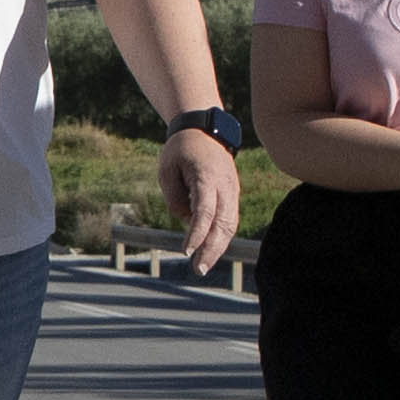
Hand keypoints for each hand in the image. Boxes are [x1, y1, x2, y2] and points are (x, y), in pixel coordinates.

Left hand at [161, 128, 241, 270]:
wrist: (203, 129)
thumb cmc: (181, 149)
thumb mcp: (167, 169)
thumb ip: (174, 197)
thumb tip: (186, 219)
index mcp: (208, 176)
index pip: (205, 211)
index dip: (197, 233)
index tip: (186, 251)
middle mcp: (225, 185)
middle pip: (224, 223)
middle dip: (212, 249)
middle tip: (199, 269)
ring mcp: (232, 190)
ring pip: (230, 224)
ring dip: (219, 247)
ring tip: (203, 265)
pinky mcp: (232, 195)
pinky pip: (230, 219)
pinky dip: (221, 237)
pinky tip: (210, 251)